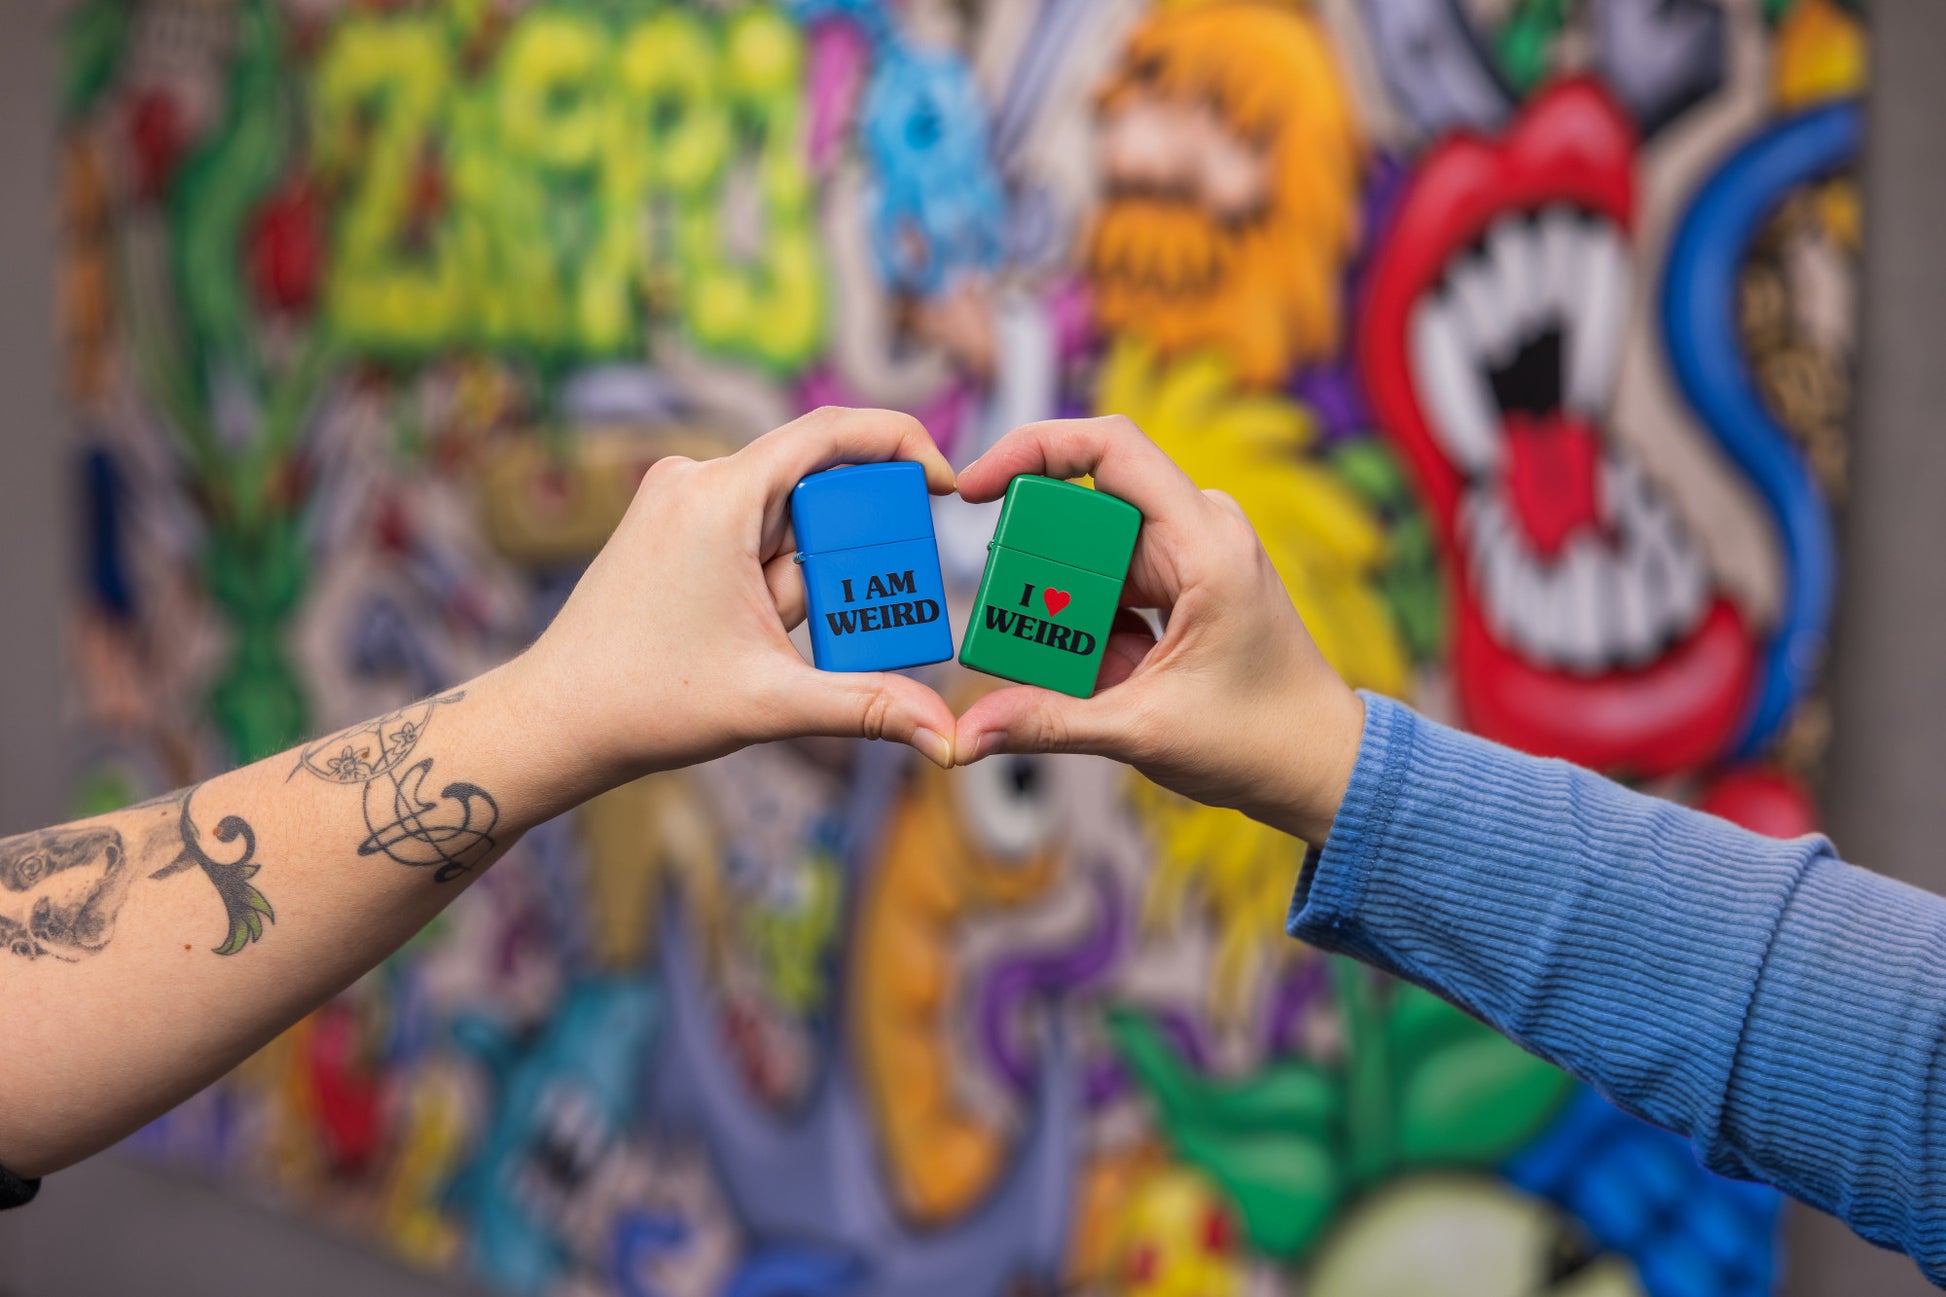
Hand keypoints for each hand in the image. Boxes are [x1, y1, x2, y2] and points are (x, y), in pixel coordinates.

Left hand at [512, 407, 959, 802]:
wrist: (558, 719)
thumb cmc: (648, 702)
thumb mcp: (773, 701)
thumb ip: (868, 706)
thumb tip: (945, 734)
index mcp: (718, 495)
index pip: (831, 432)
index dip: (902, 446)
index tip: (949, 486)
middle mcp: (694, 476)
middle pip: (813, 491)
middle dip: (831, 565)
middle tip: (811, 627)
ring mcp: (678, 495)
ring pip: (784, 521)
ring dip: (797, 581)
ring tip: (751, 642)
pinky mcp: (670, 519)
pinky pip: (753, 530)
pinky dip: (774, 576)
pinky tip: (743, 631)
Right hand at [950, 416, 1366, 845]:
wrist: (1320, 767)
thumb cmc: (1260, 741)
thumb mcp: (1143, 731)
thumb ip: (1050, 722)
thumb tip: (969, 732)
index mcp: (1207, 544)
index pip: (1111, 447)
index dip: (1034, 449)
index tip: (976, 485)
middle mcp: (1201, 531)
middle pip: (1087, 508)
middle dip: (1040, 566)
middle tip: (1015, 624)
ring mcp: (1192, 554)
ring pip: (1091, 553)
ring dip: (1065, 608)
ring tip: (1085, 669)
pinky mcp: (1181, 582)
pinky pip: (1108, 584)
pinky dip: (1086, 627)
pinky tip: (1104, 676)